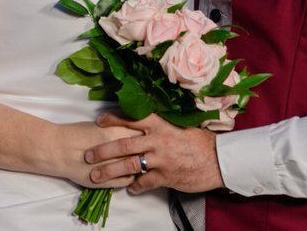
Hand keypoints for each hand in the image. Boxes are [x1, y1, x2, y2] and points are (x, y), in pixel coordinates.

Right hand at [52, 121, 141, 188]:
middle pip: (143, 152)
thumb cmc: (77, 133)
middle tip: (148, 150)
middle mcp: (119, 151)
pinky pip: (127, 181)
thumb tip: (136, 132)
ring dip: (141, 166)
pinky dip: (131, 178)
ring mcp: (114, 167)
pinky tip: (128, 173)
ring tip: (140, 162)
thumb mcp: (101, 125)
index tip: (147, 136)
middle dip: (147, 151)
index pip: (143, 134)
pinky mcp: (108, 181)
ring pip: (137, 168)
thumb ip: (120, 128)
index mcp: (117, 132)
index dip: (147, 136)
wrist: (58, 149)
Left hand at [83, 112, 223, 193]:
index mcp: (161, 125)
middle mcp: (158, 141)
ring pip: (129, 166)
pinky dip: (134, 186)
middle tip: (87, 154)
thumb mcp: (181, 127)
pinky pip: (144, 183)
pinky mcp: (166, 177)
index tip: (99, 120)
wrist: (219, 160)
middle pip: (123, 145)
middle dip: (102, 150)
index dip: (114, 118)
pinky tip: (128, 188)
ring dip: (110, 171)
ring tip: (96, 176)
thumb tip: (146, 122)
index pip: (133, 118)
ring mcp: (161, 160)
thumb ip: (162, 125)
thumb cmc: (201, 142)